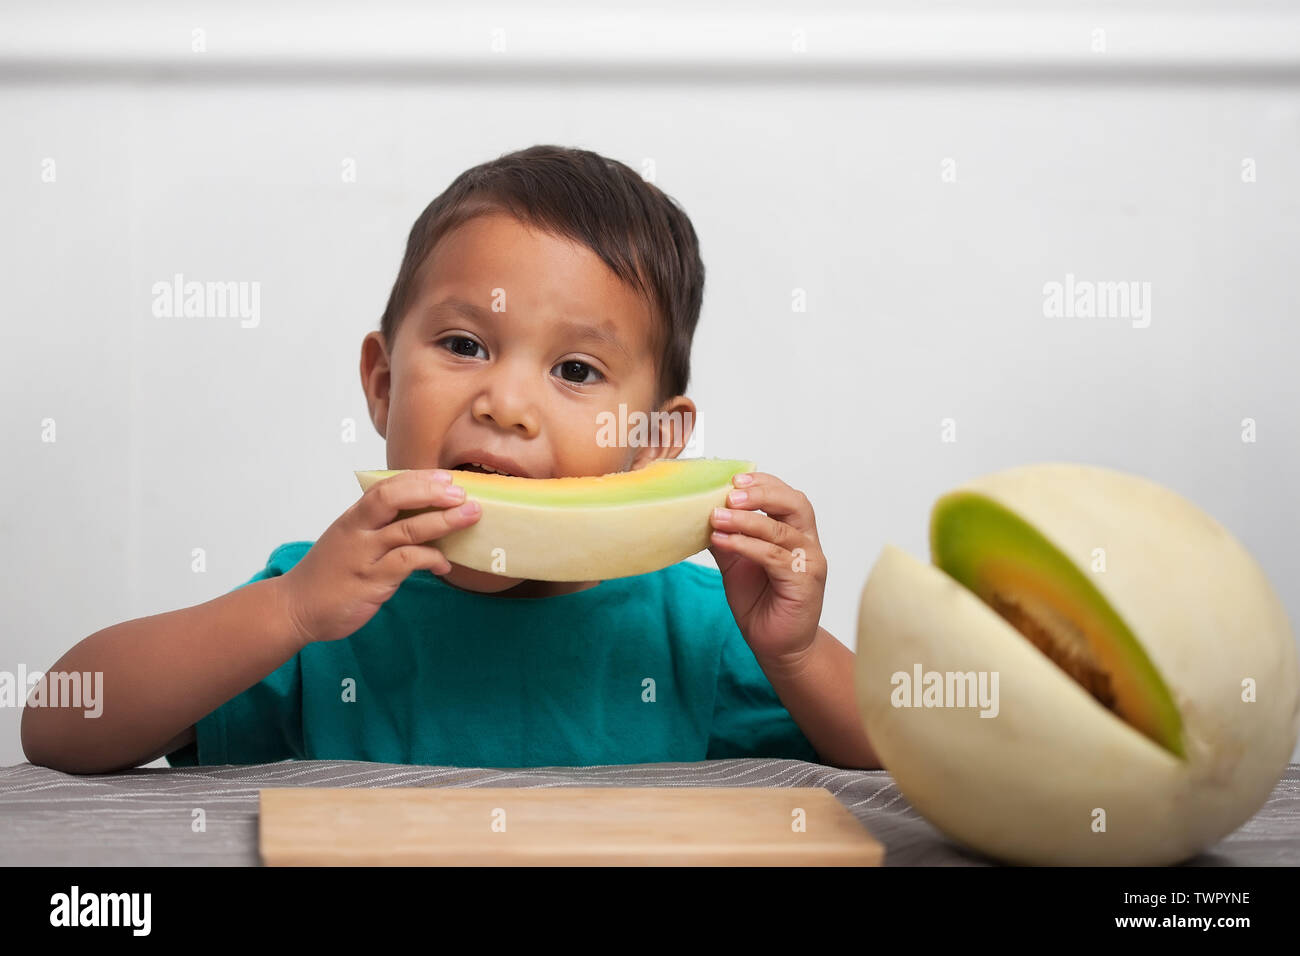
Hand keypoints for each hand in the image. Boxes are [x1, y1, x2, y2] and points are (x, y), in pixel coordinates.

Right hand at [279, 469, 481, 643]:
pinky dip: (431, 559)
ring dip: (442, 521)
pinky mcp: (371, 581)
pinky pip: (407, 562)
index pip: (385, 487)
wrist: (295, 608)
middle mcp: (357, 532)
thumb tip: (421, 517)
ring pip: (407, 529)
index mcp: (353, 518)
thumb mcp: (349, 542)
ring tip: (470, 516)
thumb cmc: (328, 574)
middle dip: (430, 492)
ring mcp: (364, 556)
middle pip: (393, 499)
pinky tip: (445, 565)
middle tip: (461, 493)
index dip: (417, 479)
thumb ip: (377, 528)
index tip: (445, 477)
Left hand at [707, 471, 826, 664]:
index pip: (785, 495)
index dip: (762, 483)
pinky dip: (748, 546)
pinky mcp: (804, 582)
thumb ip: (726, 536)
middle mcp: (806, 542)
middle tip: (730, 494)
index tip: (733, 478)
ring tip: (717, 517)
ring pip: (781, 530)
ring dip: (747, 520)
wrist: (776, 646)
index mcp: (794, 532)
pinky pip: (775, 557)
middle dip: (761, 493)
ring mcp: (809, 562)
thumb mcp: (736, 563)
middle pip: (794, 503)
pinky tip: (726, 541)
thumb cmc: (761, 603)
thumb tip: (700, 512)